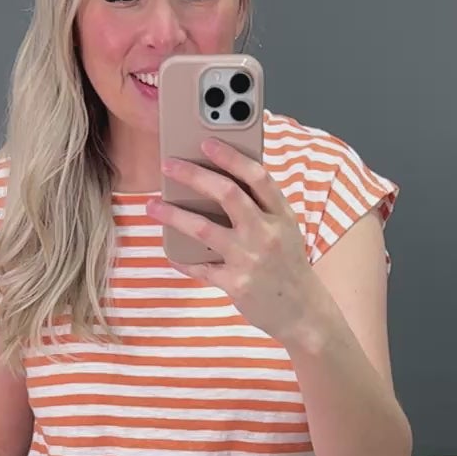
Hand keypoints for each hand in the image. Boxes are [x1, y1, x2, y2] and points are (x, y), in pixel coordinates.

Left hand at [148, 138, 318, 346]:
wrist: (303, 312)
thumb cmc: (288, 266)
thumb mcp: (286, 230)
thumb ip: (262, 207)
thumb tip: (220, 181)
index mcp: (281, 214)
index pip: (256, 176)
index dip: (230, 157)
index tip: (206, 143)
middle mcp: (267, 233)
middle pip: (226, 194)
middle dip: (193, 175)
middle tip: (168, 165)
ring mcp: (250, 259)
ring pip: (204, 229)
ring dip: (173, 215)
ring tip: (152, 206)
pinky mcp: (236, 284)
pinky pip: (201, 267)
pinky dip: (182, 259)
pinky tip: (171, 253)